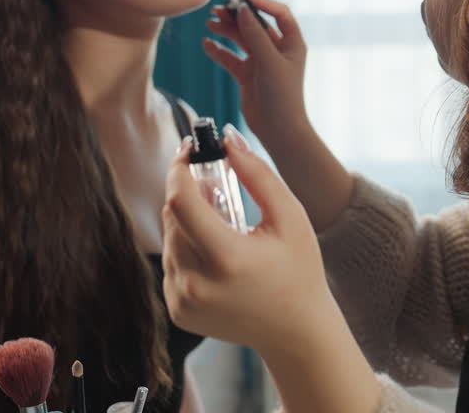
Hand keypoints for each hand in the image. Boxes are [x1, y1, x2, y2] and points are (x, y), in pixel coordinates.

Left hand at [161, 125, 334, 356]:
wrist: (295, 332)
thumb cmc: (299, 270)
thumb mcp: (290, 217)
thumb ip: (258, 173)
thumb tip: (228, 137)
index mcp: (226, 259)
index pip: (181, 200)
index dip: (180, 168)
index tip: (189, 149)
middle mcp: (197, 284)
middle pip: (173, 217)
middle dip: (189, 192)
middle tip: (215, 183)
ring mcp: (183, 301)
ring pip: (169, 239)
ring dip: (188, 221)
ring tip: (223, 220)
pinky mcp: (178, 311)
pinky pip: (172, 263)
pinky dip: (187, 249)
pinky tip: (217, 252)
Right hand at [202, 0, 310, 149]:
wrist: (278, 130)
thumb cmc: (283, 96)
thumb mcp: (270, 62)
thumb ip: (256, 35)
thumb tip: (243, 10)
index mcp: (292, 43)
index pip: (278, 13)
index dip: (260, 2)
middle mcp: (277, 50)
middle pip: (255, 24)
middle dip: (237, 15)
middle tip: (218, 10)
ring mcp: (261, 62)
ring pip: (241, 39)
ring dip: (226, 30)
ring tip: (210, 23)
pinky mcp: (247, 75)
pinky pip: (230, 58)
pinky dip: (219, 50)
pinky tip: (207, 44)